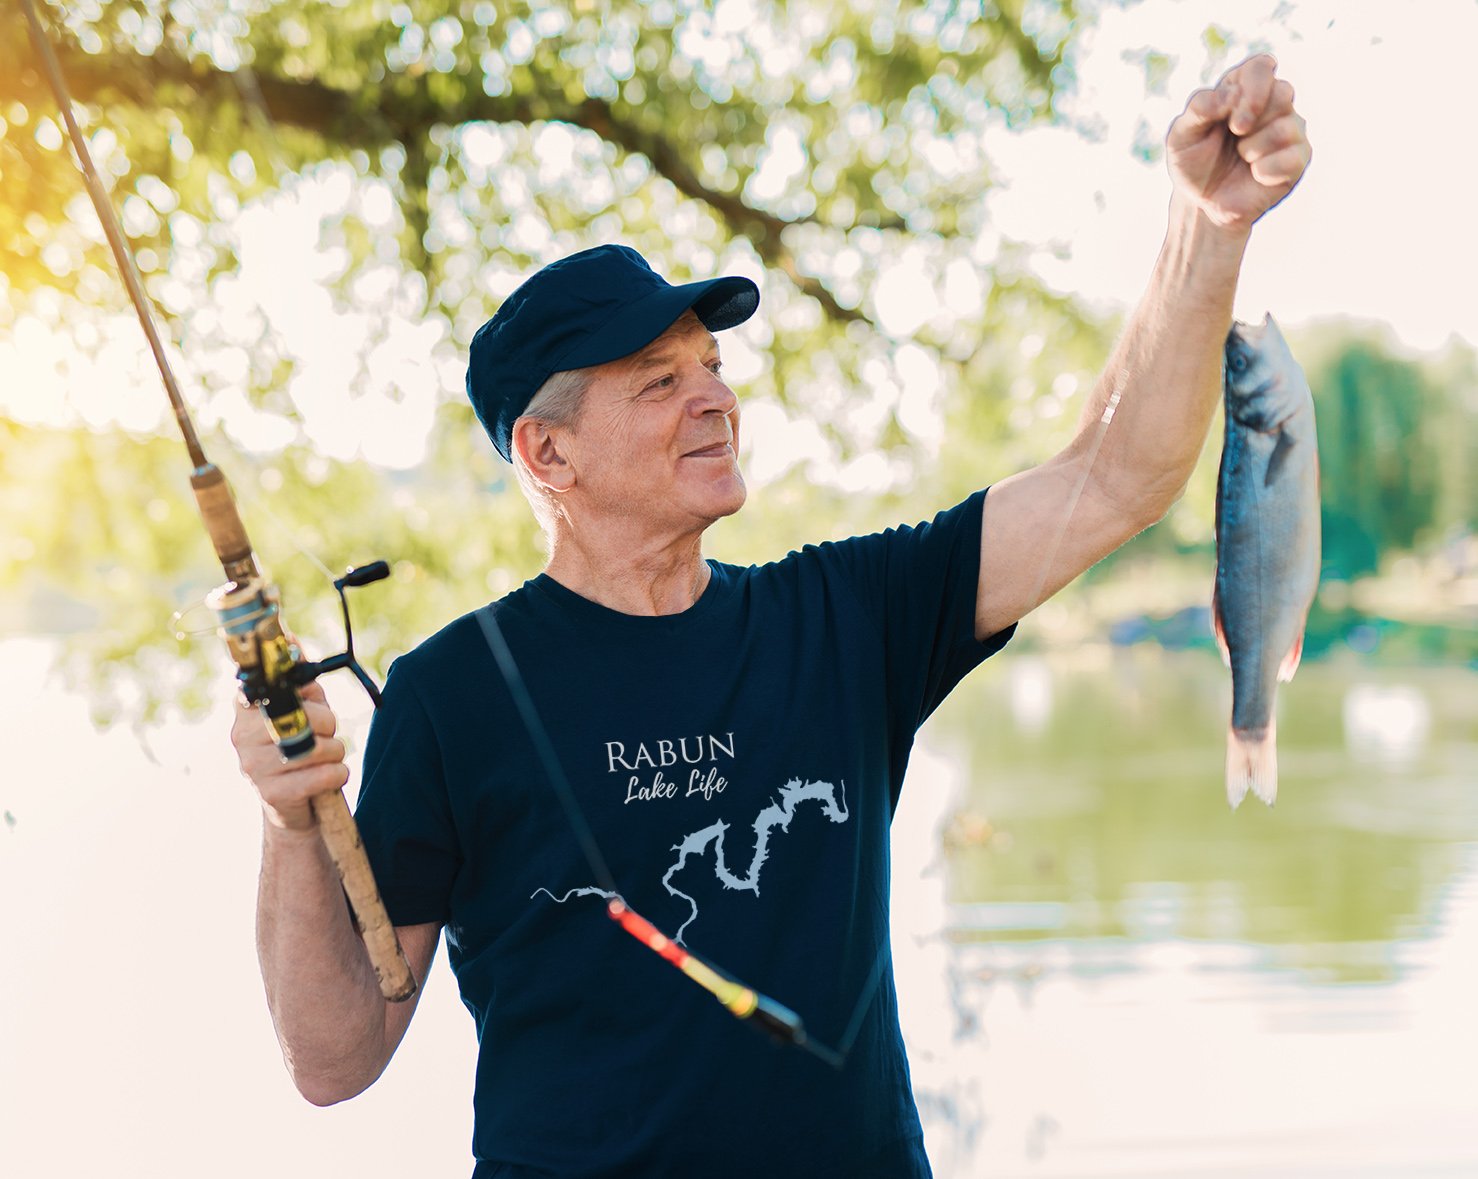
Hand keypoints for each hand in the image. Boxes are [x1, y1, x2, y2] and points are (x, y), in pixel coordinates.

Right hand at [231, 679, 347, 830]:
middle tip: (326, 734)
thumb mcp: (302, 708)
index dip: (296, 687)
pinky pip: (323, 774)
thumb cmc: (299, 747)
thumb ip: (300, 678)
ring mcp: (253, 766)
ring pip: (318, 746)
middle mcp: (242, 735)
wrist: (291, 805)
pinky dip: (338, 774)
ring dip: (336, 751)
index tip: (309, 693)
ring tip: (327, 757)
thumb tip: (292, 638)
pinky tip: (330, 776)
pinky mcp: (271, 793)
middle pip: (304, 715)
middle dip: (328, 723)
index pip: (268, 683)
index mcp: (246, 709)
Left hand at [1166, 54, 1310, 231]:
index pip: (1262, 66)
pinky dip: (1266, 170)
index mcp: (1244, 89)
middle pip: (1284, 91)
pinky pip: (1293, 157)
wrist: (1202, 203)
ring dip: (1254, 148)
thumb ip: (1199, 108)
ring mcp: (1290, 130)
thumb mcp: (1181, 135)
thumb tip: (1231, 95)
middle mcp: (1273, 105)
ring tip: (1242, 157)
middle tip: (1236, 134)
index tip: (1233, 116)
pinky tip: (1255, 175)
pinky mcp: (1298, 159)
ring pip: (1287, 127)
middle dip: (1254, 115)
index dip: (1253, 86)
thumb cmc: (1193, 163)